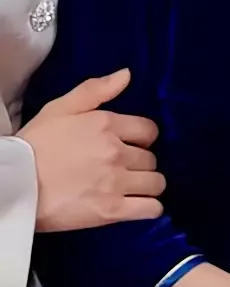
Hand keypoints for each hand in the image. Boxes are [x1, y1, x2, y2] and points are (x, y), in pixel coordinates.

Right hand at [20, 69, 164, 231]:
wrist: (15, 183)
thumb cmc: (35, 144)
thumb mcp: (60, 107)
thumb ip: (96, 89)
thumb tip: (127, 74)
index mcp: (106, 124)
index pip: (150, 130)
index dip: (143, 138)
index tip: (131, 145)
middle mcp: (117, 152)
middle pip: (152, 158)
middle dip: (142, 162)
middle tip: (125, 169)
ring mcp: (116, 183)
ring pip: (157, 183)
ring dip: (149, 185)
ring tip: (133, 188)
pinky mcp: (112, 211)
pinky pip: (151, 209)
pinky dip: (151, 208)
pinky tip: (140, 206)